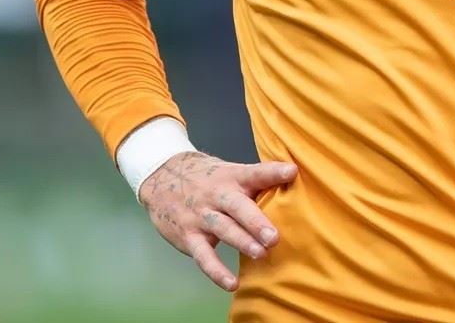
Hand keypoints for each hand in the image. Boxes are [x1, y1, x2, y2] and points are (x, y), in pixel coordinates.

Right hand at [137, 150, 297, 291]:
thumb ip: (257, 180)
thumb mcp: (229, 172)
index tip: (291, 172)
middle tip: (274, 237)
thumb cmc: (207, 178)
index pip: (254, 173)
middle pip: (237, 207)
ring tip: (261, 254)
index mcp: (232, 177)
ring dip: (242, 242)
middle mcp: (217, 195)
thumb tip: (294, 180)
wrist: (161, 176)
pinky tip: (232, 283)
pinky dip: (216, 271)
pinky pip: (204, 256)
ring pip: (222, 229)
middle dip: (256, 222)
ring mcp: (201, 216)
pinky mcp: (189, 236)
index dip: (272, 172)